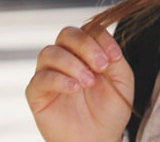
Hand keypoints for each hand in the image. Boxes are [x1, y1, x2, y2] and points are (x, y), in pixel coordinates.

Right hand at [26, 23, 134, 141]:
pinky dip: (58, 79)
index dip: (101, 38)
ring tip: (88, 82)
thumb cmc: (110, 110)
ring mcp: (49, 74)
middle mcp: (66, 58)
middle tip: (101, 66)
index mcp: (86, 52)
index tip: (115, 57)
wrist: (100, 139)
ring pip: (50, 52)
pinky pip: (40, 78)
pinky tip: (74, 88)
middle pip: (67, 34)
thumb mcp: (122, 81)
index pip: (88, 30)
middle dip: (85, 45)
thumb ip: (115, 59)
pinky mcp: (37, 94)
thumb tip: (105, 46)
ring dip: (72, 63)